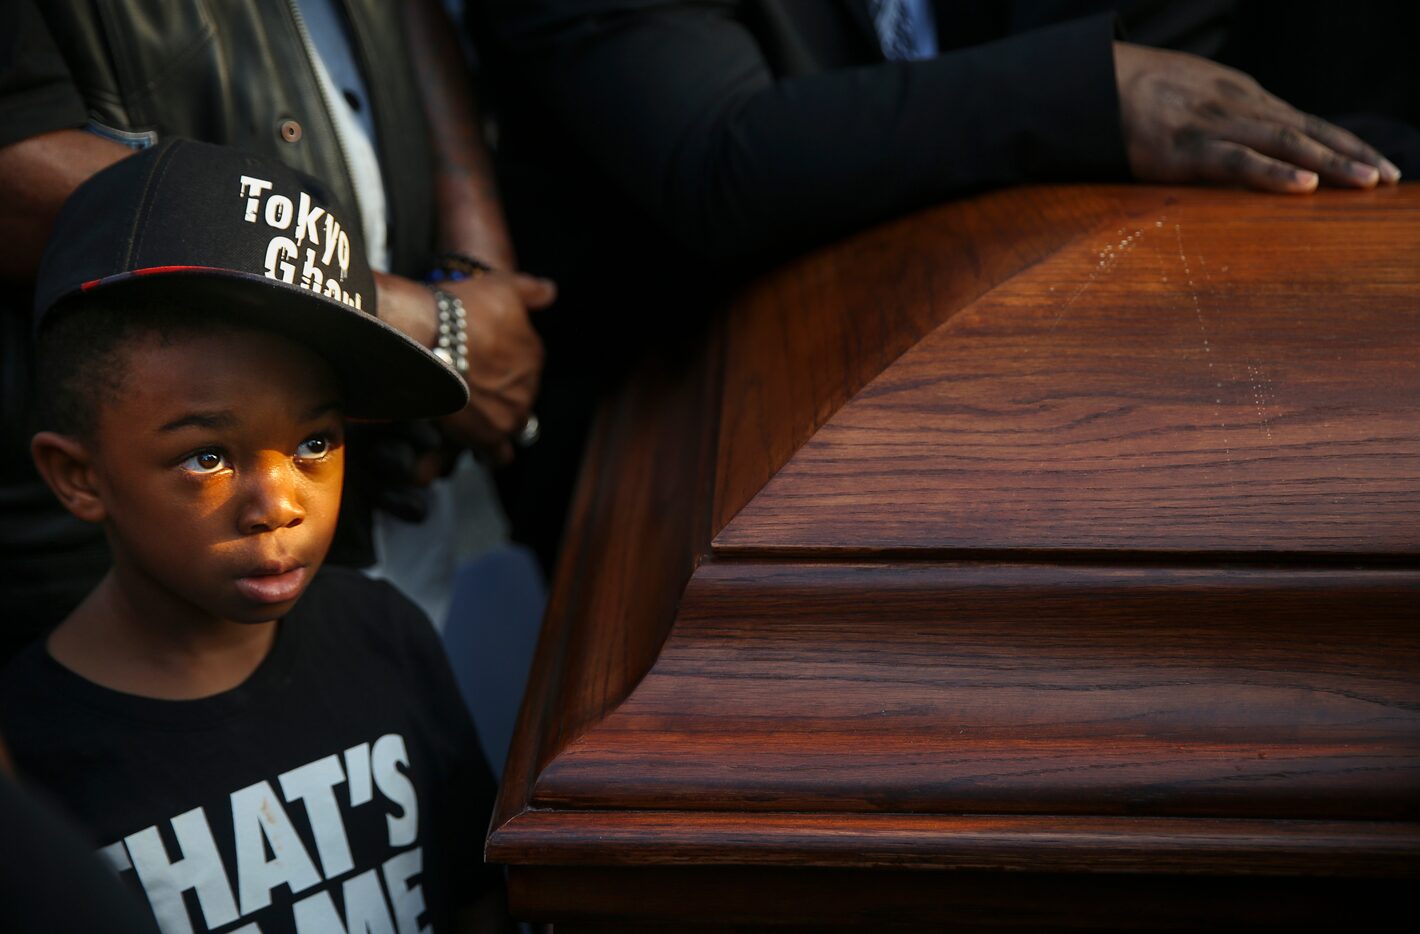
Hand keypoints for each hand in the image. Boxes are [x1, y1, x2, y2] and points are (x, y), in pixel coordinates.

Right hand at [438, 271, 554, 463]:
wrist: (426, 336)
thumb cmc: (461, 310)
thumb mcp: (502, 286)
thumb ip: (530, 291)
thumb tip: (550, 291)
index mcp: (535, 354)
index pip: (525, 362)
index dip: (501, 359)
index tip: (481, 355)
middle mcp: (528, 387)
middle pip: (516, 393)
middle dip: (498, 388)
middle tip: (470, 379)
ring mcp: (511, 414)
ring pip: (509, 421)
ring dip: (495, 418)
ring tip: (471, 409)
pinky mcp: (489, 437)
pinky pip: (498, 454)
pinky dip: (490, 451)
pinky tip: (480, 444)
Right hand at [1113, 42, 1400, 193]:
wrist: (1092, 83)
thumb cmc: (1138, 96)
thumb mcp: (1194, 96)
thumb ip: (1226, 117)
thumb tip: (1253, 146)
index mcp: (1241, 95)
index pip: (1306, 120)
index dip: (1344, 142)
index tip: (1378, 164)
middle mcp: (1238, 106)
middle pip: (1308, 129)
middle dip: (1352, 153)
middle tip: (1389, 178)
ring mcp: (1213, 126)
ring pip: (1285, 142)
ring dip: (1331, 163)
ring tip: (1366, 183)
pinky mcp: (1184, 150)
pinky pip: (1237, 162)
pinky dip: (1273, 172)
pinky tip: (1303, 185)